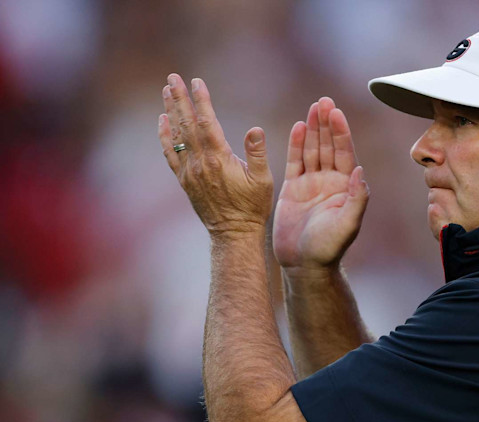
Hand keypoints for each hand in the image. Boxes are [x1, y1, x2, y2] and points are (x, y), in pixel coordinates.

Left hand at [158, 73, 272, 235]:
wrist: (233, 233)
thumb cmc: (252, 207)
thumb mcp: (263, 180)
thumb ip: (258, 153)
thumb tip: (255, 129)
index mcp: (219, 158)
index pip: (207, 122)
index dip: (201, 100)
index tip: (196, 81)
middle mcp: (200, 162)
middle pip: (187, 124)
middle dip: (179, 98)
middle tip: (172, 77)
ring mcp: (189, 172)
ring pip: (177, 135)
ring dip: (171, 111)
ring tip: (166, 90)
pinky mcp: (184, 180)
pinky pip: (170, 154)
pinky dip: (164, 136)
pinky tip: (162, 121)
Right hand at [272, 97, 367, 269]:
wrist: (304, 264)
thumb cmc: (328, 248)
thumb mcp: (347, 224)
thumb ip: (356, 198)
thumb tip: (359, 169)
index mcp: (345, 187)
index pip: (344, 154)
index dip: (341, 133)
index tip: (337, 113)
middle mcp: (330, 182)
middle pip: (329, 146)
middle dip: (327, 123)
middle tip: (324, 100)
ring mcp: (311, 183)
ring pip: (313, 149)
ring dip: (314, 128)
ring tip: (314, 106)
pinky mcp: (293, 189)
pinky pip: (295, 161)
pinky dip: (297, 144)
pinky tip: (298, 126)